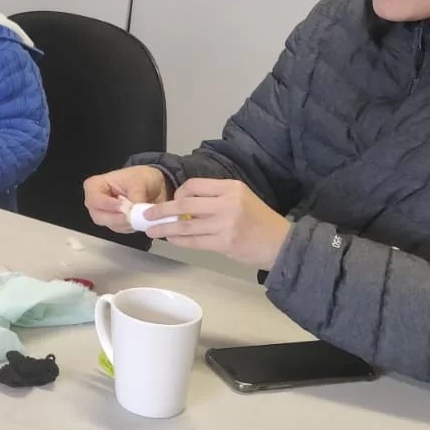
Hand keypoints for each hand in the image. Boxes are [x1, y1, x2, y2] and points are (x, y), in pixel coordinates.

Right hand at [84, 165, 172, 234]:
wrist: (150, 186)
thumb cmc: (139, 178)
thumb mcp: (139, 181)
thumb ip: (136, 195)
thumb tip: (135, 209)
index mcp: (95, 186)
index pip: (94, 199)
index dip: (107, 205)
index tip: (123, 206)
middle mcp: (95, 202)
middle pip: (98, 216)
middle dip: (116, 218)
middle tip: (131, 217)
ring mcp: (104, 214)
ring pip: (109, 224)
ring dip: (125, 224)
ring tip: (138, 217)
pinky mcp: (114, 222)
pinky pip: (119, 229)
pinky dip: (129, 227)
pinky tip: (138, 220)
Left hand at [143, 178, 290, 270]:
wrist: (282, 243)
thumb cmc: (259, 221)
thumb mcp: (241, 198)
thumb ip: (215, 198)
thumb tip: (183, 206)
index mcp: (230, 187)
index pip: (194, 185)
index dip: (179, 193)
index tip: (172, 202)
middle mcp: (227, 202)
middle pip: (184, 204)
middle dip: (161, 211)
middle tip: (147, 216)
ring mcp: (225, 223)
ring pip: (185, 226)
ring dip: (165, 229)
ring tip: (152, 231)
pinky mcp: (224, 243)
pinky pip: (194, 241)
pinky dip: (179, 241)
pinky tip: (171, 240)